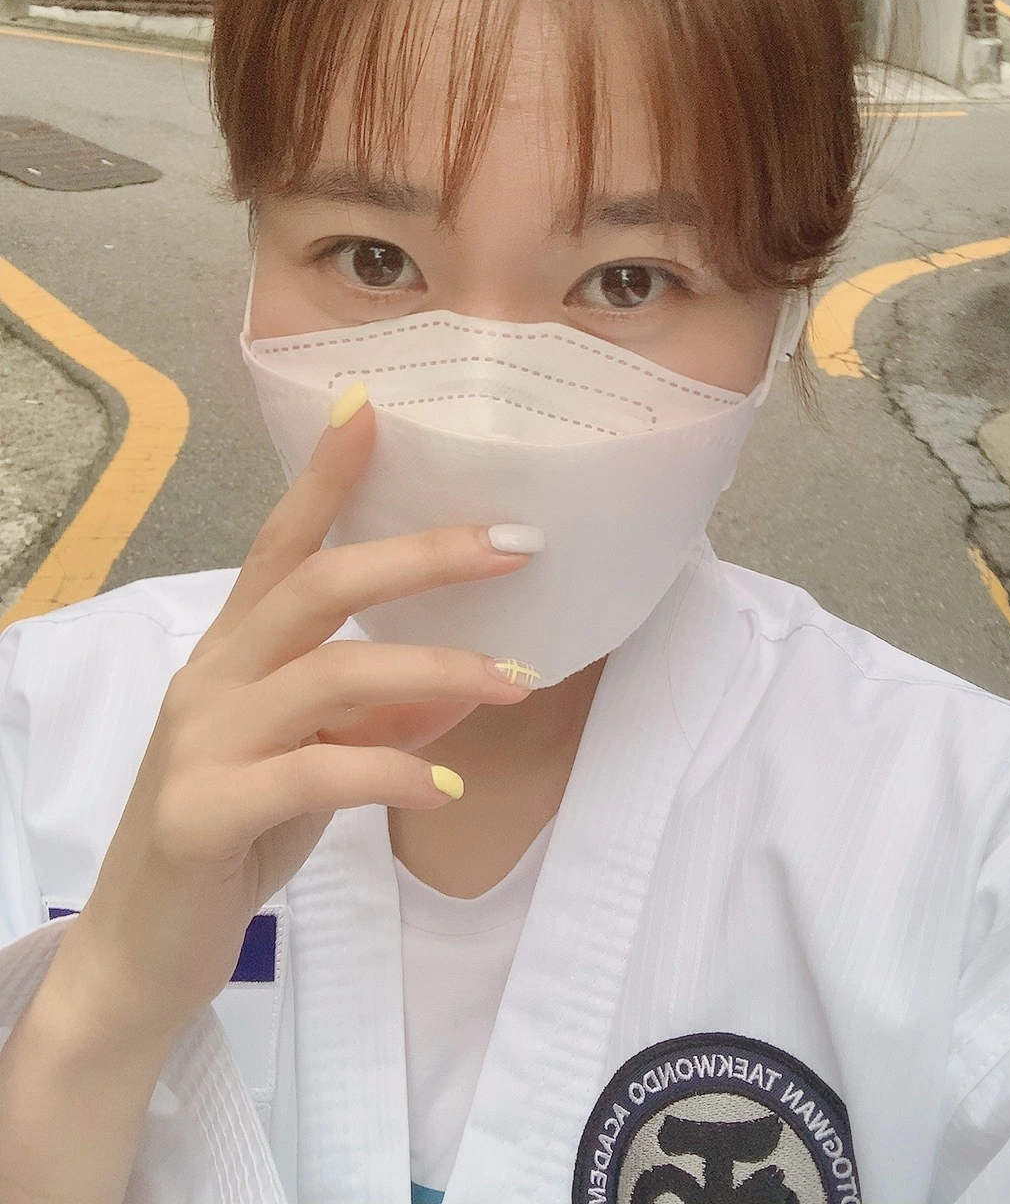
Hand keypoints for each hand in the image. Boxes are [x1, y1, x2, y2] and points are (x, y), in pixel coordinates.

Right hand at [62, 388, 536, 1043]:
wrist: (143, 950)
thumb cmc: (232, 839)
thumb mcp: (313, 768)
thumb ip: (378, 723)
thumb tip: (463, 687)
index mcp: (233, 652)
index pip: (280, 544)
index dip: (323, 477)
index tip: (369, 408)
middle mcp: (211, 676)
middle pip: (317, 585)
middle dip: (422, 556)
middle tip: (513, 546)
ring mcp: (200, 740)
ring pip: (330, 671)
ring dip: (437, 670)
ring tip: (518, 683)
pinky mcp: (203, 812)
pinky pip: (317, 773)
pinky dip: (393, 773)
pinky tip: (447, 790)